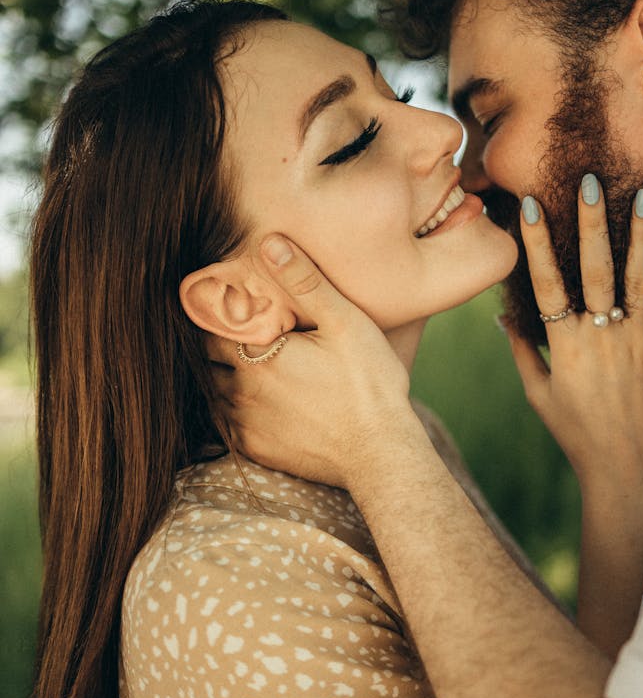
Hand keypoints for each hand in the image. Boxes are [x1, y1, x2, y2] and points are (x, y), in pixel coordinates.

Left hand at [207, 236, 412, 486]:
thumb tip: (268, 243)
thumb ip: (305, 281)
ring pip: (213, 393)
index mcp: (256, 354)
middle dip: (217, 345)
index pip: (209, 327)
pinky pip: (226, 425)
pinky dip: (232, 410)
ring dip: (222, 378)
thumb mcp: (346, 323)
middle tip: (238, 334)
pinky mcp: (256, 450)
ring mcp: (245, 424)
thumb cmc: (370, 385)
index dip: (216, 314)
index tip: (229, 307)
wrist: (381, 454)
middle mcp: (240, 390)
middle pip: (206, 360)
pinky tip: (255, 402)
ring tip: (247, 367)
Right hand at [506, 181, 642, 504]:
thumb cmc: (577, 433)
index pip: (546, 285)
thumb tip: (501, 313)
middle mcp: (600, 338)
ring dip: (639, 233)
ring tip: (642, 194)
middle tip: (589, 181)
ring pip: (637, 277)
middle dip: (591, 222)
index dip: (538, 244)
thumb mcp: (539, 394)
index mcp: (564, 348)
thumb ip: (522, 350)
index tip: (531, 207)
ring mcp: (636, 340)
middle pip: (595, 270)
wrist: (629, 466)